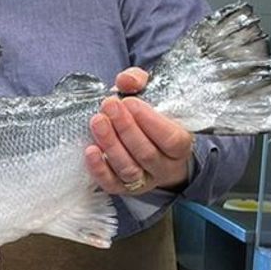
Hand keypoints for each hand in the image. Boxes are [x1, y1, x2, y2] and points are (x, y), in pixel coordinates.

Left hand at [84, 67, 193, 195]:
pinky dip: (99, 169)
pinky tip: (90, 150)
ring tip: (97, 121)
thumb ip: (139, 81)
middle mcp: (165, 166)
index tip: (129, 102)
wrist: (146, 138)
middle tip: (109, 106)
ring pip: (129, 169)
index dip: (150, 122)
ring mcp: (144, 180)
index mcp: (180, 144)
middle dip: (125, 128)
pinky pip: (112, 184)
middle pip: (146, 153)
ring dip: (111, 144)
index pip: (171, 139)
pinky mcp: (123, 188)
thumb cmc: (148, 115)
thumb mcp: (149, 93)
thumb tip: (125, 81)